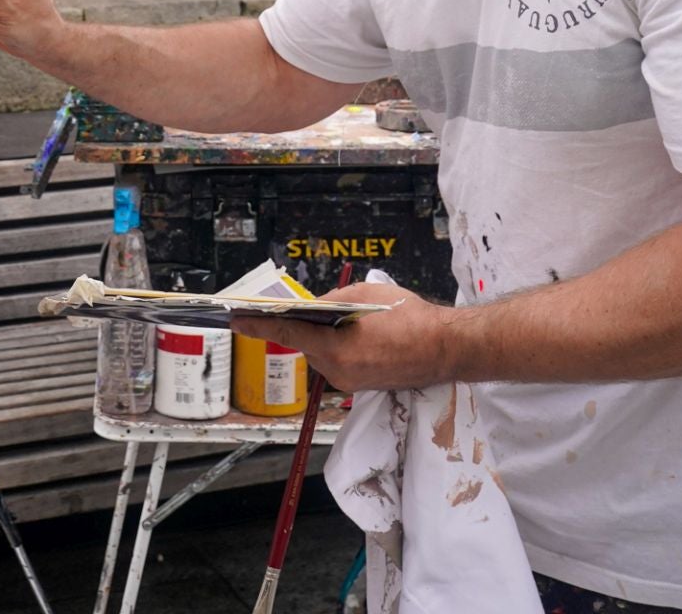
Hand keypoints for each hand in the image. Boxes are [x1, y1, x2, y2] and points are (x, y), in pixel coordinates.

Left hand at [229, 280, 452, 393]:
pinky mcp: (360, 387)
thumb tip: (315, 307)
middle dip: (305, 325)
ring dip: (326, 337)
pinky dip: (339, 348)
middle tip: (312, 308)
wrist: (446, 348)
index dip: (258, 324)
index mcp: (334, 348)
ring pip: (321, 354)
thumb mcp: (363, 295)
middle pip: (305, 344)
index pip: (287, 332)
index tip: (236, 319)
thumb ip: (332, 301)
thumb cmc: (410, 318)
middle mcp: (336, 371)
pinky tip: (358, 335)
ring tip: (350, 320)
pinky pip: (338, 363)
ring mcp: (349, 383)